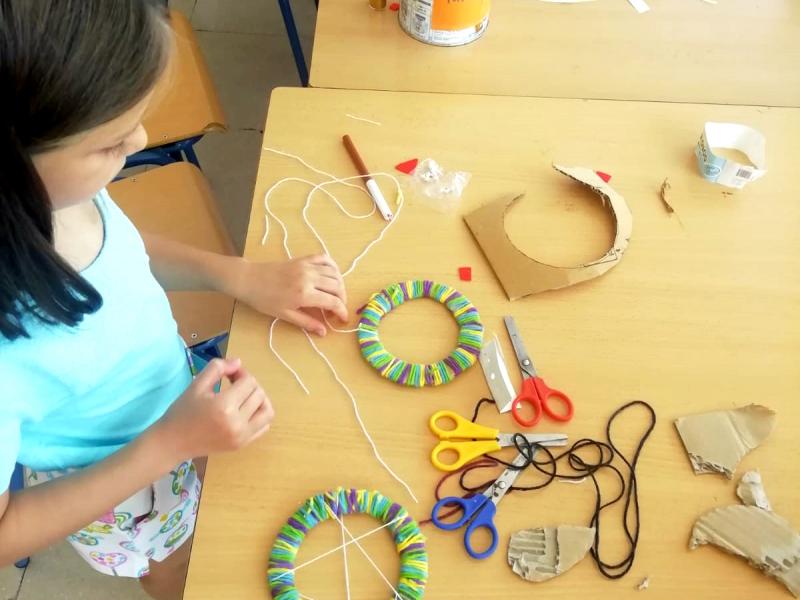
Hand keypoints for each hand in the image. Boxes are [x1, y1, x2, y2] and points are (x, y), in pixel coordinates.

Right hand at [152, 358, 273, 461]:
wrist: (173, 442)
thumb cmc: (182, 412)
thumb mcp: (197, 384)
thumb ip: (218, 368)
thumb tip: (238, 362)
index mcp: (224, 406)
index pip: (248, 382)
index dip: (241, 373)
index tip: (229, 374)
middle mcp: (237, 423)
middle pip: (259, 394)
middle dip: (249, 384)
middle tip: (234, 383)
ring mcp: (242, 436)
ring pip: (267, 411)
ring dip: (260, 399)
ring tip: (245, 396)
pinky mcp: (242, 444)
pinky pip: (264, 426)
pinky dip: (260, 415)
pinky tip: (246, 410)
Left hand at [229, 254, 347, 335]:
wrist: (249, 279)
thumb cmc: (264, 300)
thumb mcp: (284, 315)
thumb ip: (306, 322)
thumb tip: (324, 332)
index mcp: (304, 294)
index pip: (333, 302)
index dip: (342, 311)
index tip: (343, 319)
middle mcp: (309, 278)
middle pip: (337, 286)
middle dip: (343, 298)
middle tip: (339, 308)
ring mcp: (307, 266)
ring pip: (334, 273)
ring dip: (340, 284)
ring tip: (337, 294)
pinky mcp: (303, 259)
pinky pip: (324, 258)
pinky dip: (333, 266)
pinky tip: (333, 274)